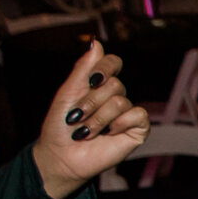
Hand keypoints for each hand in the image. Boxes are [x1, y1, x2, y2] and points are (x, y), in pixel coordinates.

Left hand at [29, 41, 150, 198]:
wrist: (61, 156)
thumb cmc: (60, 126)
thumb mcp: (67, 93)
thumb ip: (83, 69)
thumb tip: (96, 42)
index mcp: (99, 84)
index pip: (113, 63)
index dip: (106, 67)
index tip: (92, 80)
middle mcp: (115, 96)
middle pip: (115, 84)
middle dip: (91, 102)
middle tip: (76, 118)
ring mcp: (127, 113)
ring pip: (120, 101)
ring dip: (98, 119)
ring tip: (85, 132)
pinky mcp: (137, 129)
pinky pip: (137, 115)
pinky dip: (119, 124)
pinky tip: (108, 134)